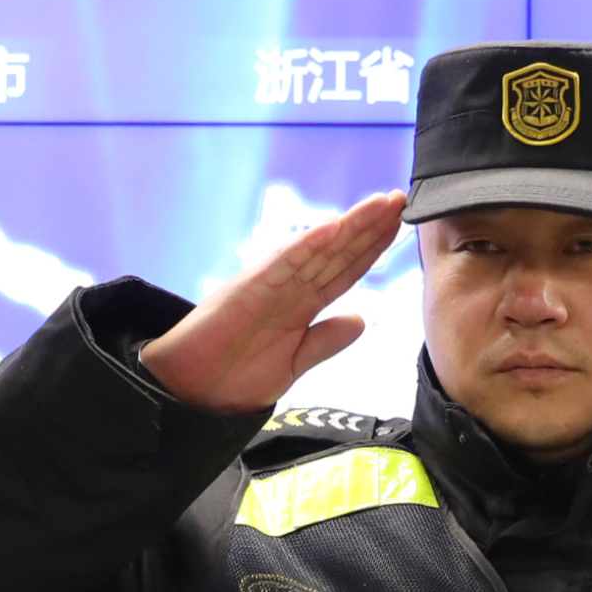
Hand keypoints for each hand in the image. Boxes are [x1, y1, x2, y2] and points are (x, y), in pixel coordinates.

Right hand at [137, 191, 406, 418]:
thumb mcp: (294, 363)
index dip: (372, 248)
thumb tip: (361, 320)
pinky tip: (331, 229)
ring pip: (316, 250)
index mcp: (300, 304)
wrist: (190, 394)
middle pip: (336, 252)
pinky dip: (305, 245)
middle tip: (400, 198)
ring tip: (378, 204)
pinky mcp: (246, 289)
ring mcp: (268, 285)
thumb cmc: (234, 377)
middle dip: (368, 227)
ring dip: (348, 226)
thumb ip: (325, 340)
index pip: (344, 270)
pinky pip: (281, 264)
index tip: (399, 225)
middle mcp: (288, 288)